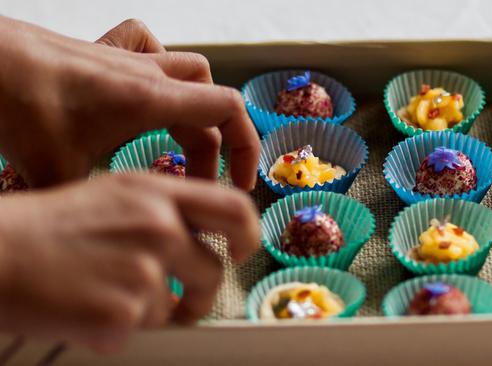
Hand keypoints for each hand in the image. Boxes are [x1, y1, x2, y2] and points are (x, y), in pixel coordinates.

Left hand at [0, 17, 258, 188]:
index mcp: (151, 100)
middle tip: (196, 186)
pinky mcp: (108, 52)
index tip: (239, 183)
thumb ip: (95, 209)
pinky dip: (163, 69)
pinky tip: (149, 93)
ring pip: (193, 74)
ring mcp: (130, 59)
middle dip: (216, 150)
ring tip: (181, 143)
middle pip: (213, 105)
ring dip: (198, 110)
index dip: (247, 148)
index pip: (228, 111)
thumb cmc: (20, 107)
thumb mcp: (59, 171)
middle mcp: (150, 75)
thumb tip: (108, 244)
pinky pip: (152, 47)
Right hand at [0, 173, 258, 351]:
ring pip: (172, 307)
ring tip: (100, 292)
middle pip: (213, 272)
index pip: (234, 208)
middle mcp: (158, 226)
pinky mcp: (123, 312)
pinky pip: (138, 332)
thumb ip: (161, 212)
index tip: (240, 251)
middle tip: (187, 305)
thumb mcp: (113, 196)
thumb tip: (195, 242)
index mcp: (156, 193)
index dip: (247, 234)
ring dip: (143, 310)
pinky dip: (113, 330)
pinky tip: (82, 308)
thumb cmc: (45, 226)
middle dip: (203, 295)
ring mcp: (143, 269)